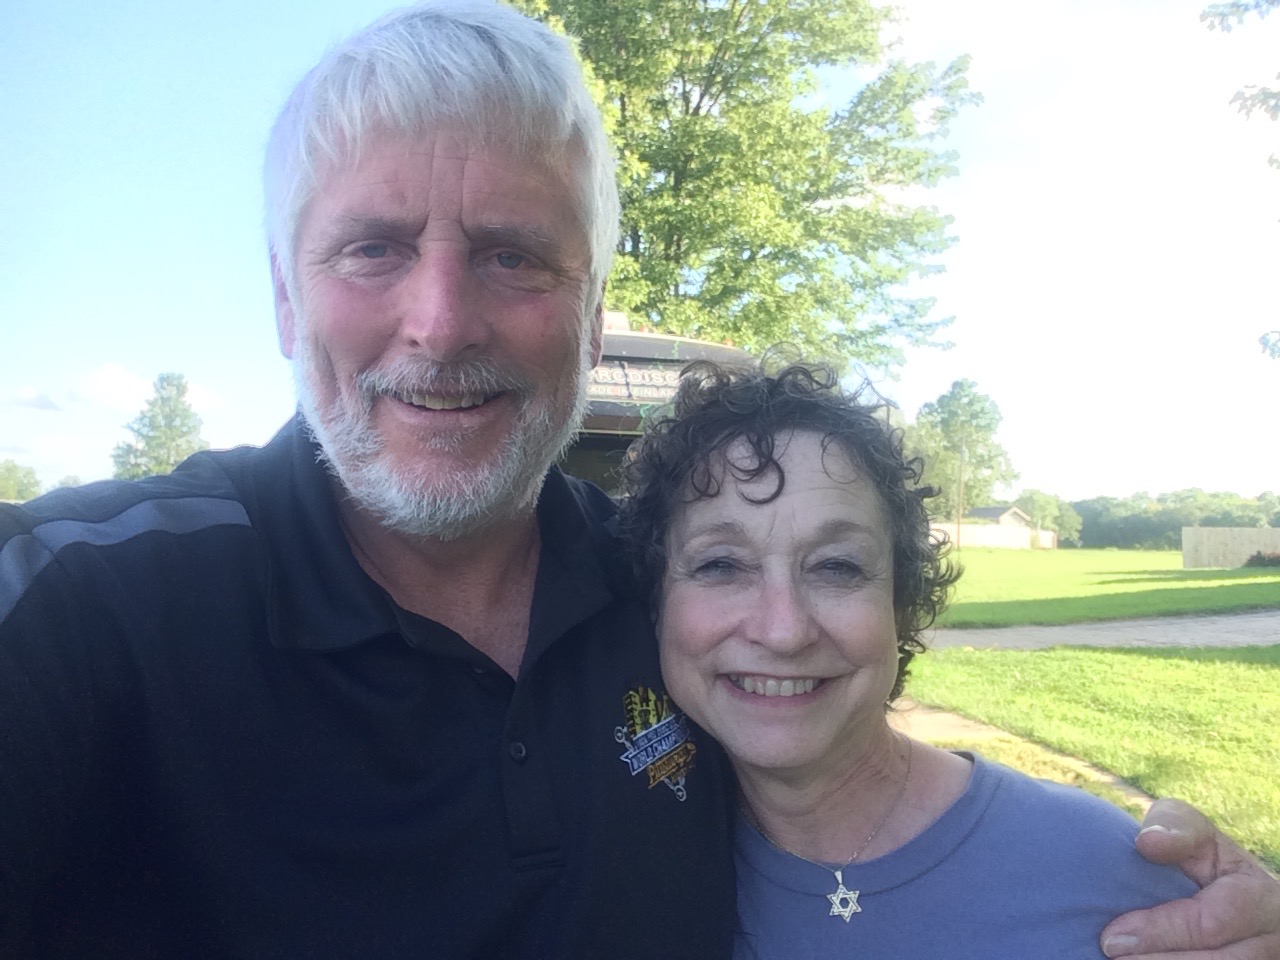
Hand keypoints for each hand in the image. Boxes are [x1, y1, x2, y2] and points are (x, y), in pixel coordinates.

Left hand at [1100, 798, 1279, 958]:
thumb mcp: (1195, 832)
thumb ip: (1176, 829)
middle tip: (1111, 958)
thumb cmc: (1202, 855)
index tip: (1112, 937)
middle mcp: (1269, 940)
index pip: (1211, 924)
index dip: (1160, 931)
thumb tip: (1148, 843)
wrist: (1224, 889)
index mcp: (1259, 898)